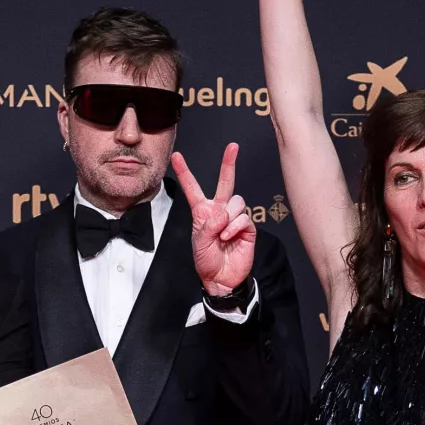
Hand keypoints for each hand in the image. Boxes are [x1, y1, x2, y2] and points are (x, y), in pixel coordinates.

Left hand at [172, 142, 256, 301]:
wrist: (222, 278)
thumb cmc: (207, 261)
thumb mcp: (199, 243)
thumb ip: (208, 226)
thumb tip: (222, 213)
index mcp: (203, 212)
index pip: (193, 188)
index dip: (185, 172)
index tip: (177, 156)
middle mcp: (219, 211)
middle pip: (225, 182)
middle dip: (228, 163)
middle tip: (233, 146)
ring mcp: (234, 218)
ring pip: (236, 201)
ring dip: (227, 218)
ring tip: (222, 234)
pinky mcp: (247, 227)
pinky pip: (243, 217)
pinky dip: (235, 227)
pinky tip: (229, 237)